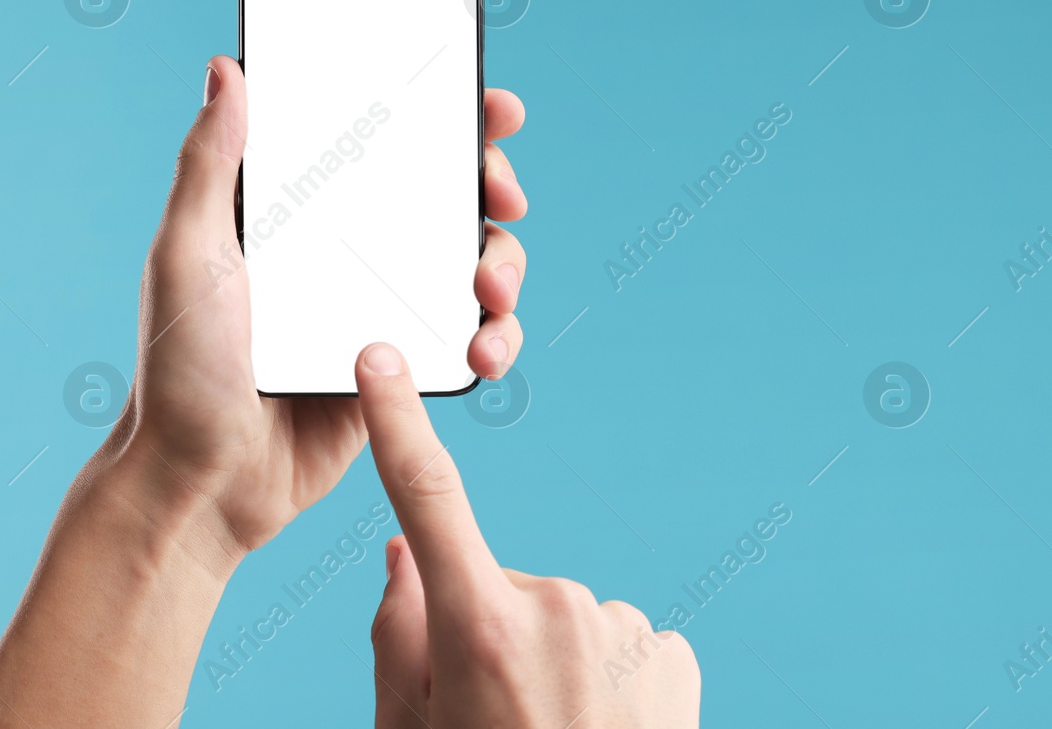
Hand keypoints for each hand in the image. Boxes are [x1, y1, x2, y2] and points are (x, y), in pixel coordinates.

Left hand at [110, 55, 529, 558]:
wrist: (202, 483)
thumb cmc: (177, 367)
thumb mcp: (186, 253)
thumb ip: (209, 164)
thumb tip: (224, 70)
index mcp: (308, 215)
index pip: (387, 148)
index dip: (448, 122)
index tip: (490, 109)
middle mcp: (355, 254)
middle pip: (450, 200)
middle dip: (493, 188)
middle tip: (503, 197)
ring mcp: (386, 311)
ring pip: (477, 267)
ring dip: (505, 266)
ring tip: (492, 293)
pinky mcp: (408, 370)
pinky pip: (474, 339)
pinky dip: (497, 339)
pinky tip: (484, 353)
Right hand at [358, 343, 701, 727]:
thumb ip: (400, 632)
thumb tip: (403, 551)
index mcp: (478, 626)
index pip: (426, 503)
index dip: (400, 426)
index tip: (380, 359)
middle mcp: (559, 608)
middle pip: (501, 588)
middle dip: (489, 633)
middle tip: (493, 718)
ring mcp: (624, 626)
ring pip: (564, 619)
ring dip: (552, 662)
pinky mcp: (672, 650)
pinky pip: (619, 642)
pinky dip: (605, 676)